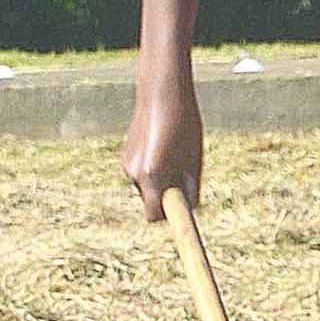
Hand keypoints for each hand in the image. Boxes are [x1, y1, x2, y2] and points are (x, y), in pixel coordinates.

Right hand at [122, 70, 204, 220]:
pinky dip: (152, 170)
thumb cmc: (184, 126)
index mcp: (152, 176)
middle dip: (166, 198)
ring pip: (147, 187)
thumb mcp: (194, 160)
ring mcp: (127, 165)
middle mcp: (135, 174)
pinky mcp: (125, 156)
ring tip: (175, 154)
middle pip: (152, 203)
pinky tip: (162, 146)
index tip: (178, 227)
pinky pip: (141, 174)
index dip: (168, 221)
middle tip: (185, 177)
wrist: (161, 93)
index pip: (154, 216)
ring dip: (160, 182)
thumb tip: (189, 210)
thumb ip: (191, 189)